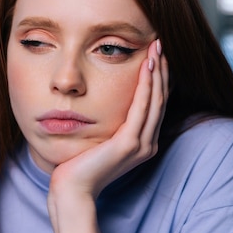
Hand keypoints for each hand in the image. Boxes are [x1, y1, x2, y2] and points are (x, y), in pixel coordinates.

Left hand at [47, 39, 168, 232]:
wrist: (71, 189)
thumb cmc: (78, 165)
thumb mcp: (97, 139)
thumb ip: (107, 124)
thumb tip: (100, 103)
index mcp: (141, 142)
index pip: (153, 103)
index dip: (157, 78)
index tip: (154, 54)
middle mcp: (146, 143)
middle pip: (159, 98)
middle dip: (161, 69)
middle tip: (159, 42)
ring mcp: (140, 144)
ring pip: (155, 100)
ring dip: (157, 71)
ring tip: (156, 48)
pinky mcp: (130, 144)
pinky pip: (142, 108)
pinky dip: (146, 85)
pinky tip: (146, 66)